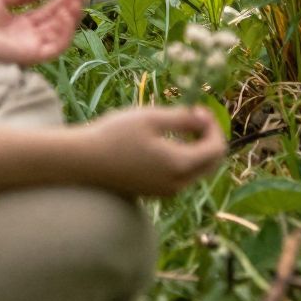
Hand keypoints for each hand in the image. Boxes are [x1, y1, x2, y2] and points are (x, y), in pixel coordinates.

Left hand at [0, 0, 85, 66]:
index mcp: (20, 24)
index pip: (46, 13)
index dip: (61, 2)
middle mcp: (28, 36)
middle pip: (55, 23)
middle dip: (70, 9)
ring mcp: (29, 47)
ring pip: (58, 37)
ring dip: (69, 21)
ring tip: (74, 4)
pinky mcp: (30, 56)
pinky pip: (53, 48)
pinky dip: (63, 34)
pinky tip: (65, 16)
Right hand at [75, 105, 226, 197]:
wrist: (85, 161)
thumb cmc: (116, 134)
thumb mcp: (152, 118)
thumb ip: (184, 118)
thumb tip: (205, 118)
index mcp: (180, 166)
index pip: (216, 149)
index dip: (213, 126)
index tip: (198, 108)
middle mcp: (178, 184)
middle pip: (211, 163)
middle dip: (209, 137)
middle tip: (195, 115)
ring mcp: (166, 191)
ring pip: (198, 170)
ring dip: (198, 147)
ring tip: (180, 124)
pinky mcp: (156, 191)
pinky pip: (182, 176)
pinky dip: (184, 157)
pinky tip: (167, 141)